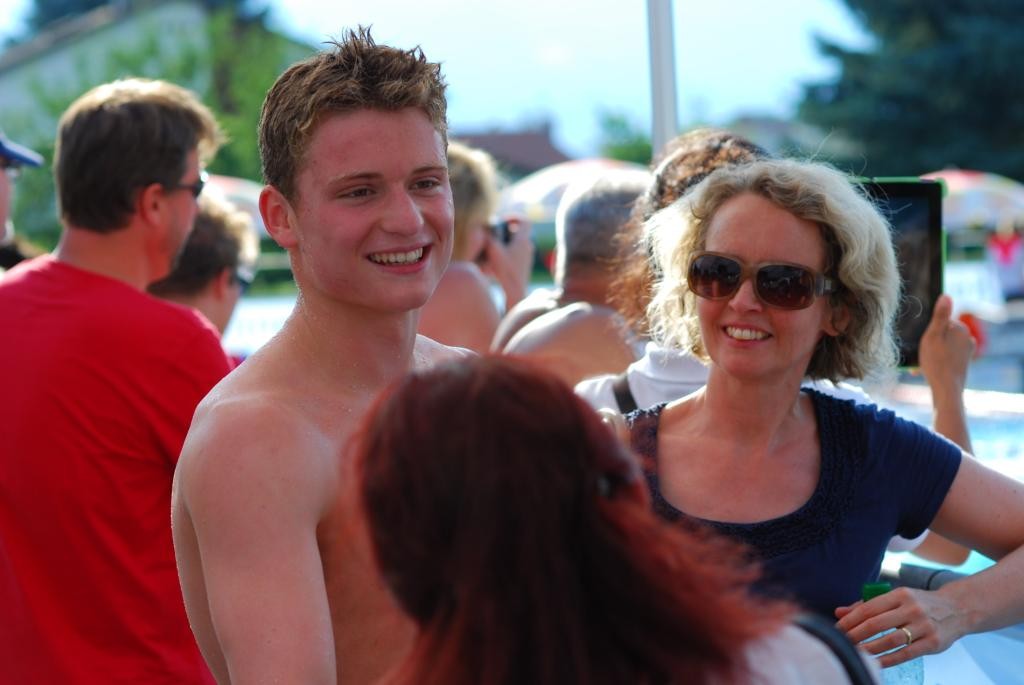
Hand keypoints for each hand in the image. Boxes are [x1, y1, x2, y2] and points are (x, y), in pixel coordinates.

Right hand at [477, 216, 533, 308]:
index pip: (525, 221)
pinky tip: (496, 263)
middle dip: (506, 231)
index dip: (514, 217)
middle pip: (519, 232)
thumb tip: (482, 228)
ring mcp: (528, 257)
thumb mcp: (494, 251)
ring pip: (518, 244)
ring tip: (493, 250)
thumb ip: (488, 237)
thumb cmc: (506, 271)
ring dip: (506, 243)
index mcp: (523, 240)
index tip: (502, 222)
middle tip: (495, 235)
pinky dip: (507, 254)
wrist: (516, 291)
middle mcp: (528, 247)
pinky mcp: (524, 266)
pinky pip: (517, 254)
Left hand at [835, 587, 963, 666]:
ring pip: (890, 640)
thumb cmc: (918, 604)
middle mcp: (912, 609)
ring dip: (870, 649)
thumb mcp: (895, 598)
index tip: (837, 629)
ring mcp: (923, 626)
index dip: (850, 620)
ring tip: (855, 653)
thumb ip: (867, 605)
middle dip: (855, 634)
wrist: (957, 609)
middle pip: (876, 623)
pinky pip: (906, 654)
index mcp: (900, 594)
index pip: (868, 608)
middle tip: (842, 642)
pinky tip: (876, 663)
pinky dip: (888, 660)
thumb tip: (839, 612)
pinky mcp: (933, 643)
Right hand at [917, 294, 974, 400]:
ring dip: (931, 353)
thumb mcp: (933, 335)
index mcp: (960, 328)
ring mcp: (966, 351)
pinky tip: (928, 370)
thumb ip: (940, 316)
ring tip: (922, 365)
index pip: (939, 323)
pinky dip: (937, 361)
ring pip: (943, 346)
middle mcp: (967, 338)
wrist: (946, 389)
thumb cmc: (937, 362)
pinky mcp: (963, 362)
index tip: (922, 343)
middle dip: (929, 344)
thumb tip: (946, 295)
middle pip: (941, 334)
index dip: (927, 332)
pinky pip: (946, 357)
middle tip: (920, 355)